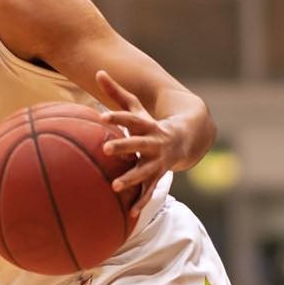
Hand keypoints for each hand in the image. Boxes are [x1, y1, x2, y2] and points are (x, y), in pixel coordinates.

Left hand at [93, 70, 183, 219]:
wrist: (185, 141)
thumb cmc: (151, 124)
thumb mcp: (136, 108)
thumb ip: (116, 92)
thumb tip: (98, 71)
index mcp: (147, 125)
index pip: (131, 119)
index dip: (117, 118)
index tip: (102, 117)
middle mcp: (154, 143)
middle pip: (138, 144)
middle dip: (123, 147)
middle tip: (105, 149)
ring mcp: (158, 161)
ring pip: (144, 170)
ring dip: (131, 178)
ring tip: (115, 186)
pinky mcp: (158, 176)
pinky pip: (149, 191)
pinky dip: (141, 202)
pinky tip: (130, 213)